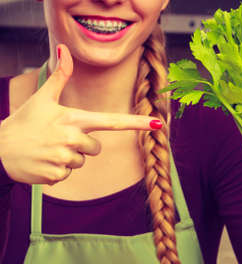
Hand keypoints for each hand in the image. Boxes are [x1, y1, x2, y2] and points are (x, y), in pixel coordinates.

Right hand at [0, 44, 161, 184]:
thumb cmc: (25, 121)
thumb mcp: (43, 97)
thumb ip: (60, 75)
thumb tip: (65, 49)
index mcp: (74, 118)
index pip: (112, 122)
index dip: (137, 123)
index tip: (157, 124)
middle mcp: (72, 138)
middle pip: (96, 148)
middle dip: (81, 146)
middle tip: (57, 139)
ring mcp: (64, 158)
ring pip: (82, 162)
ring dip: (69, 158)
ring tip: (48, 150)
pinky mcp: (57, 175)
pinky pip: (69, 175)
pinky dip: (58, 171)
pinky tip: (43, 162)